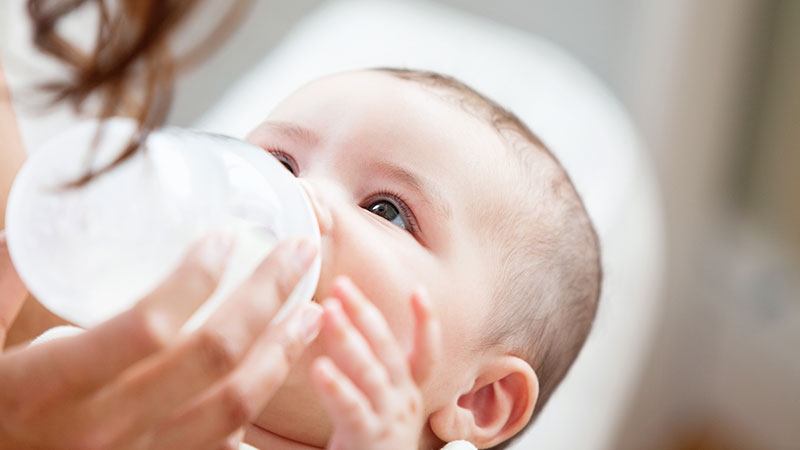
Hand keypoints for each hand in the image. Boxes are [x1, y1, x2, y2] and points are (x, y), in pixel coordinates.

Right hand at [0, 234, 321, 449]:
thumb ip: (4, 288)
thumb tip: (27, 232)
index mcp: (53, 387)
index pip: (148, 327)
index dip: (195, 279)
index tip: (225, 237)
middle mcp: (105, 427)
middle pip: (212, 358)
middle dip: (267, 296)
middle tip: (299, 253)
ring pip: (235, 404)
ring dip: (282, 351)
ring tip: (311, 310)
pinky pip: (225, 441)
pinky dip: (260, 400)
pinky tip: (278, 365)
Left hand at [311, 277, 441, 449]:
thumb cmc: (368, 448)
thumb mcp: (373, 409)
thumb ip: (360, 376)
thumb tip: (328, 331)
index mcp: (405, 394)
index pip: (425, 353)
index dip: (426, 321)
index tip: (418, 289)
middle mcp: (403, 402)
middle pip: (389, 350)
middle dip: (365, 312)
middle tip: (341, 284)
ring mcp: (388, 419)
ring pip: (371, 371)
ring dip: (348, 337)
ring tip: (326, 311)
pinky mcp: (368, 439)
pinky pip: (353, 408)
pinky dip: (337, 386)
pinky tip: (319, 367)